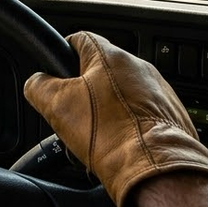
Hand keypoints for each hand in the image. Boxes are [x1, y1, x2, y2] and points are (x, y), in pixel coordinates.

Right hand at [23, 31, 207, 206]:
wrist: (155, 167)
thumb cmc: (110, 135)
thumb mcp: (57, 107)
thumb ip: (39, 86)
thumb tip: (36, 83)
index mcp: (110, 56)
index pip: (79, 39)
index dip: (63, 55)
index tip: (58, 73)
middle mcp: (139, 67)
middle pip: (102, 71)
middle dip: (87, 92)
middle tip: (76, 115)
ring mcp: (159, 91)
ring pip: (124, 94)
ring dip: (110, 110)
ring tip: (99, 136)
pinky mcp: (172, 114)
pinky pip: (144, 114)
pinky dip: (131, 125)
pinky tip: (121, 144)